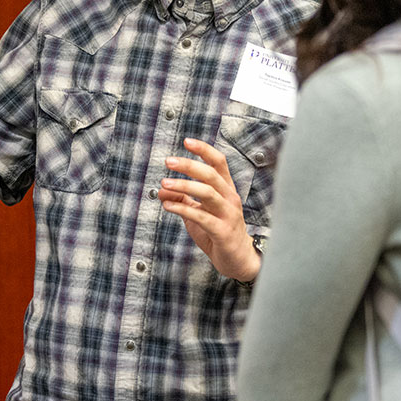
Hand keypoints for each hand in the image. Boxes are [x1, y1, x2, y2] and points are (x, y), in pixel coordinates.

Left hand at [159, 137, 259, 281]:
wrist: (237, 260)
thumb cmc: (218, 232)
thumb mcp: (197, 212)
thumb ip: (182, 198)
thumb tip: (162, 188)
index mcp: (226, 190)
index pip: (219, 163)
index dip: (204, 150)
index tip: (187, 141)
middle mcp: (230, 198)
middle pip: (211, 174)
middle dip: (189, 165)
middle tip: (168, 161)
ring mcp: (228, 215)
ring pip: (208, 193)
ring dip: (184, 185)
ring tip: (164, 183)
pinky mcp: (222, 231)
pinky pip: (202, 216)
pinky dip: (183, 208)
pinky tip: (168, 205)